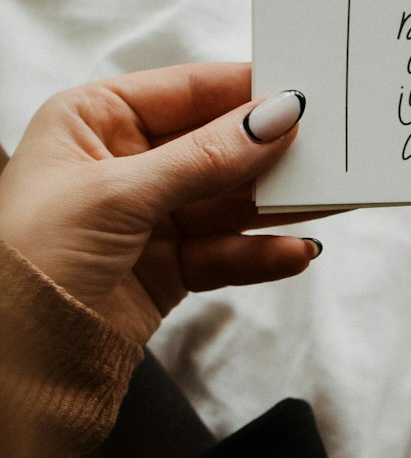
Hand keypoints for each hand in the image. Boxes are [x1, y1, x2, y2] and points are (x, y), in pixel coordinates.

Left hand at [0, 63, 320, 344]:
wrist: (12, 366)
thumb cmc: (29, 260)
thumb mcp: (119, 195)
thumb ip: (205, 157)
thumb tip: (274, 117)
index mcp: (92, 120)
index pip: (185, 91)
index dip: (246, 93)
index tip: (305, 95)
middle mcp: (120, 163)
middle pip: (215, 147)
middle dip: (271, 153)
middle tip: (331, 151)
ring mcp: (146, 218)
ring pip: (228, 202)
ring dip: (277, 204)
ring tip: (330, 199)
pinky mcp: (165, 269)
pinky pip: (225, 252)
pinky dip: (260, 254)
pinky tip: (296, 252)